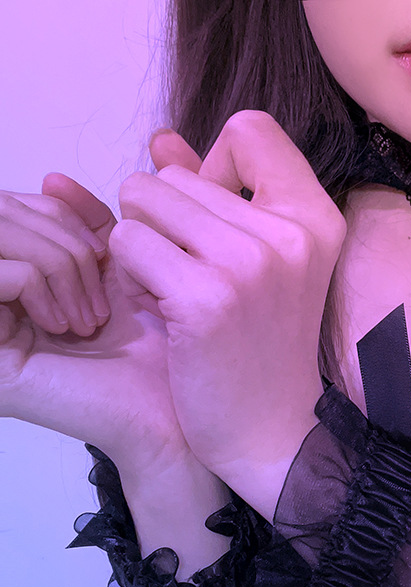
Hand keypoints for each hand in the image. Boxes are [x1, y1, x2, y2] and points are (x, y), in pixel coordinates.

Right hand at [0, 141, 206, 471]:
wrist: (188, 427)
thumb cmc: (192, 355)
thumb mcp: (179, 266)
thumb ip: (170, 206)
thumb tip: (163, 136)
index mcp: (58, 272)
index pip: (51, 199)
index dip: (97, 216)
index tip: (140, 260)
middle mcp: (19, 288)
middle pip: (29, 205)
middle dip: (87, 238)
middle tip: (120, 291)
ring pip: (10, 224)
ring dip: (71, 265)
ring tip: (97, 316)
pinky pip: (4, 268)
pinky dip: (51, 285)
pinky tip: (77, 328)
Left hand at [110, 111, 347, 486]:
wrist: (272, 430)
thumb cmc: (264, 346)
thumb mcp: (262, 262)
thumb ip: (218, 193)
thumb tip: (162, 140)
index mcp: (317, 218)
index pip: (251, 130)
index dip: (214, 166)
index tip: (215, 218)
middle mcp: (291, 232)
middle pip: (177, 173)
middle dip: (167, 221)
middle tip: (193, 274)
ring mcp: (251, 264)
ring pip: (144, 200)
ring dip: (145, 247)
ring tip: (177, 292)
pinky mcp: (206, 297)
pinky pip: (128, 243)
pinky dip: (132, 277)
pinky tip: (165, 313)